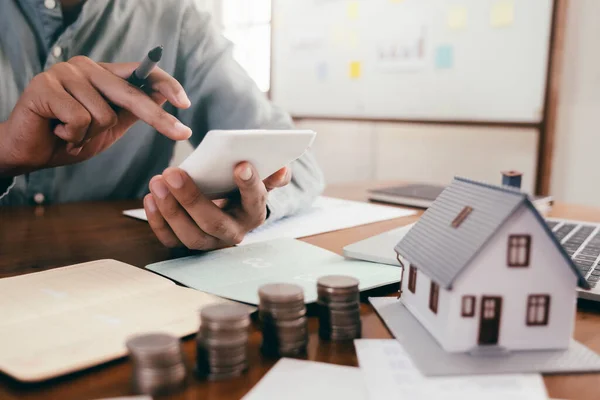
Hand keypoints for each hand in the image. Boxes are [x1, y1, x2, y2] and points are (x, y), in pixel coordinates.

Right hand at [0, 56, 191, 176]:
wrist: (29, 153)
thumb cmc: (69, 139)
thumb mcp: (109, 126)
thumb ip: (132, 111)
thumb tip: (164, 95)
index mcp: (101, 74)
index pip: (140, 73)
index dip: (166, 85)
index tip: (185, 103)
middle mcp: (84, 67)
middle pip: (131, 94)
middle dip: (158, 119)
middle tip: (182, 134)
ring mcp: (64, 73)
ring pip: (104, 114)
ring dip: (89, 135)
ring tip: (71, 134)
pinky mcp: (44, 85)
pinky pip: (80, 119)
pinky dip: (72, 135)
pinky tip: (57, 131)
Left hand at [144, 162, 291, 249]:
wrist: (225, 206)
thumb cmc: (238, 187)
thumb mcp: (257, 179)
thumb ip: (270, 174)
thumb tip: (283, 170)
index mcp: (254, 213)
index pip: (254, 201)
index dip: (249, 185)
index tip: (240, 164)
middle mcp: (234, 233)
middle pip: (214, 223)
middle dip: (192, 199)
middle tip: (174, 172)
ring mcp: (210, 242)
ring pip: (189, 236)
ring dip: (170, 210)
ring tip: (158, 181)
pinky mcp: (187, 243)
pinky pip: (170, 239)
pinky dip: (157, 220)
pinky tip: (151, 197)